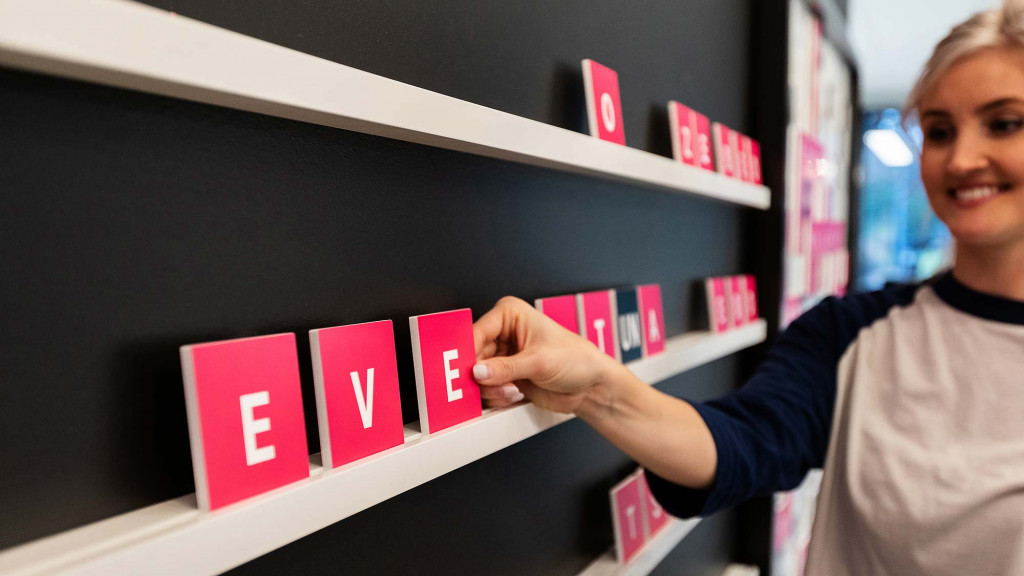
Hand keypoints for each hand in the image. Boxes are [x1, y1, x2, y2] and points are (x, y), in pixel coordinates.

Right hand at [472, 296, 620, 413]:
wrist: (591, 386)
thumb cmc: (576, 359)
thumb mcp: (539, 361)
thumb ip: (505, 368)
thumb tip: (478, 372)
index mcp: (510, 314)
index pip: (477, 332)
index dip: (470, 353)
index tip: (468, 371)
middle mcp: (504, 333)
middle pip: (473, 356)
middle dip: (483, 376)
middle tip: (496, 385)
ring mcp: (504, 356)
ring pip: (478, 375)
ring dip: (491, 389)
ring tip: (512, 390)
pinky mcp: (506, 376)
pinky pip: (487, 388)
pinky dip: (496, 396)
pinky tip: (514, 394)